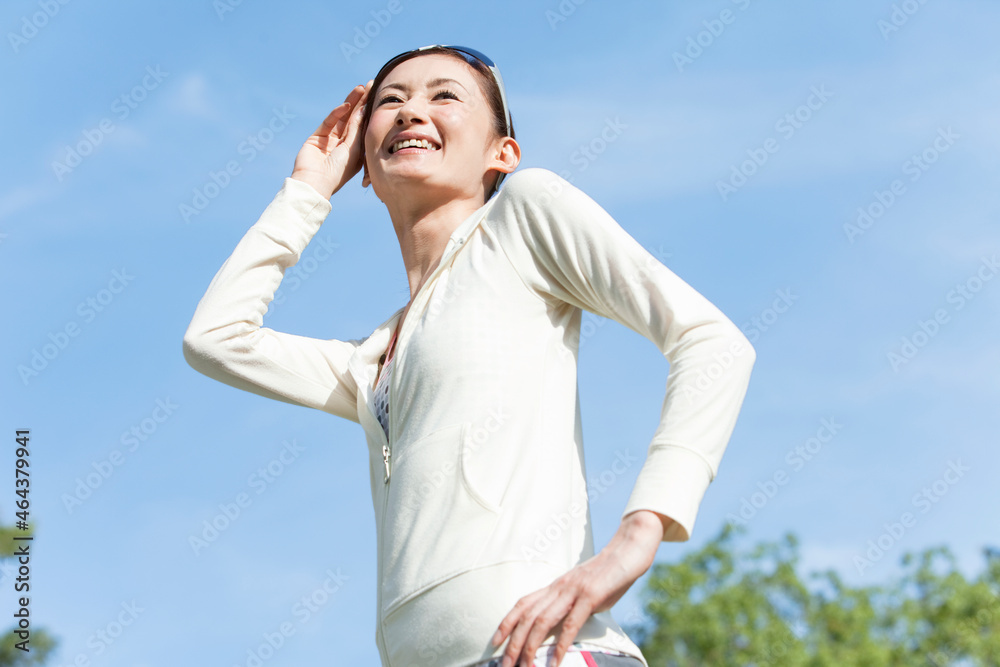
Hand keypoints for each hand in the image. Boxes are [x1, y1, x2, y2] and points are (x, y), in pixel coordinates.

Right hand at [290, 79, 371, 199]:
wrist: (316, 182)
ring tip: (361, 88)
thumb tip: (363, 110)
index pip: (364, 126)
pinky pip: (329, 122)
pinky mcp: (317, 137)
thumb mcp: (354, 150)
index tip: (377, 96)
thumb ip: (357, 129)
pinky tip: (347, 104)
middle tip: (371, 85)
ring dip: (351, 102)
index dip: (370, 111)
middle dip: (362, 102)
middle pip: (354, 118)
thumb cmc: (339, 172)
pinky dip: (337, 113)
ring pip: (342, 117)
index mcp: (355, 151)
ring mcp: (329, 140)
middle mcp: (342, 144)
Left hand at [490, 510, 666, 666]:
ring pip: (543, 620)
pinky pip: (572, 623)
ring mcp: (574, 590)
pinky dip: (561, 644)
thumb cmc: (610, 574)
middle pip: (528, 617)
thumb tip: (566, 627)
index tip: (494, 642)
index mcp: (556, 586)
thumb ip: (573, 606)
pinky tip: (555, 661)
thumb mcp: (586, 590)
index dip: (506, 622)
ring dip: (530, 647)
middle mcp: (560, 587)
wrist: (630, 548)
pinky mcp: (592, 595)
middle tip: (504, 666)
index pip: (523, 604)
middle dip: (513, 643)